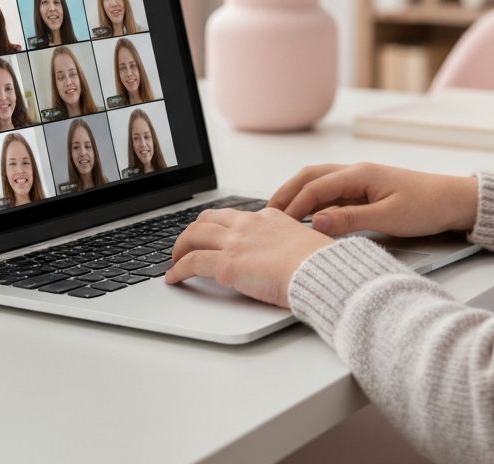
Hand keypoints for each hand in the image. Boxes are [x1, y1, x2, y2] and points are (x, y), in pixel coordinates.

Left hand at [164, 207, 332, 307]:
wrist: (320, 271)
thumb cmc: (320, 264)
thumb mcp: (303, 244)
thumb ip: (287, 246)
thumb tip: (286, 259)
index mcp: (268, 218)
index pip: (234, 216)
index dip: (217, 226)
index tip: (212, 235)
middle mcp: (248, 224)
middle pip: (208, 219)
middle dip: (193, 232)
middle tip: (187, 245)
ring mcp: (236, 242)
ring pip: (194, 236)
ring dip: (180, 248)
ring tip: (174, 260)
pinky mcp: (227, 265)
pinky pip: (191, 262)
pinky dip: (177, 270)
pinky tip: (173, 278)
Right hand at [268, 162, 478, 238]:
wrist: (453, 200)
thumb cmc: (426, 206)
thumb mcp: (390, 217)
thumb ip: (352, 220)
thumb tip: (316, 222)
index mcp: (360, 174)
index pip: (316, 187)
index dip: (294, 204)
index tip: (276, 223)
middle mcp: (356, 172)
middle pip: (311, 177)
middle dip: (287, 193)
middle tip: (266, 214)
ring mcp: (360, 180)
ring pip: (319, 182)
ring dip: (298, 195)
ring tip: (279, 215)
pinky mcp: (366, 191)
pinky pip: (332, 192)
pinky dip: (314, 201)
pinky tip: (307, 216)